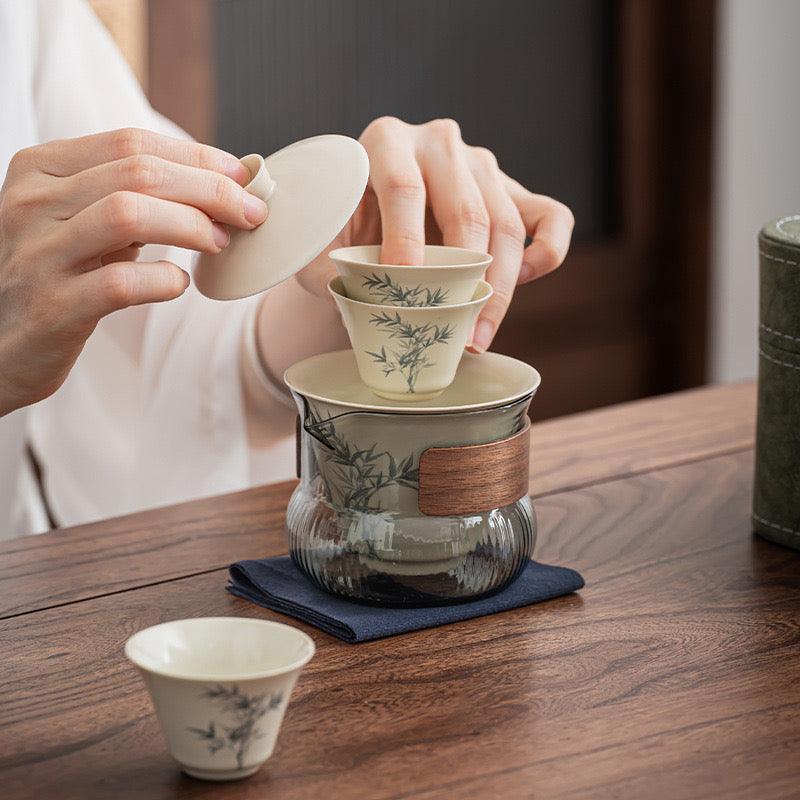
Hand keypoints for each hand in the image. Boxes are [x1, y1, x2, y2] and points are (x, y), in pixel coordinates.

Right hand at [0, 128, 266, 415]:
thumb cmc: (55, 276)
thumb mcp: (81, 222)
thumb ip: (132, 197)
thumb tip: (219, 186)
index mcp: (41, 170)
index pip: (131, 142)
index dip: (197, 157)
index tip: (242, 176)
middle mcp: (32, 203)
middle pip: (138, 172)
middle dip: (210, 189)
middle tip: (251, 212)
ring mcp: (38, 254)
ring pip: (129, 214)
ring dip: (190, 226)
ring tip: (219, 242)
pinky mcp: (53, 307)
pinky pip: (122, 283)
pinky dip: (164, 280)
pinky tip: (178, 284)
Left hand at [295, 116, 573, 351]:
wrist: (369, 202)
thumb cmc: (343, 219)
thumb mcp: (319, 232)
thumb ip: (317, 258)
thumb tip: (340, 296)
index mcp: (387, 140)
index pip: (404, 188)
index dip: (405, 241)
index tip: (404, 291)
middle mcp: (440, 143)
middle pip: (467, 211)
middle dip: (465, 281)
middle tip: (456, 335)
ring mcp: (483, 163)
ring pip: (508, 224)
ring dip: (501, 288)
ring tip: (480, 336)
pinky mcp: (513, 188)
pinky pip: (551, 217)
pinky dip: (545, 253)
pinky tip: (519, 283)